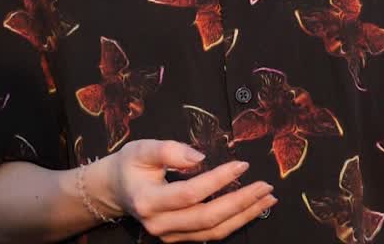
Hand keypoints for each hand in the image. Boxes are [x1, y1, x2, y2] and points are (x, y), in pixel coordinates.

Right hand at [99, 139, 276, 241]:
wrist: (116, 190)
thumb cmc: (130, 166)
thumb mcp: (142, 149)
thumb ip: (169, 150)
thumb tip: (200, 157)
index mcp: (148, 201)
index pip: (190, 193)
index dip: (218, 180)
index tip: (242, 165)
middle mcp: (159, 224)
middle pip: (207, 218)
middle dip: (241, 203)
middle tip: (265, 186)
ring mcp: (169, 236)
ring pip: (213, 231)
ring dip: (244, 216)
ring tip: (267, 198)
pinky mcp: (179, 239)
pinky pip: (211, 234)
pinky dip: (234, 222)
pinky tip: (251, 208)